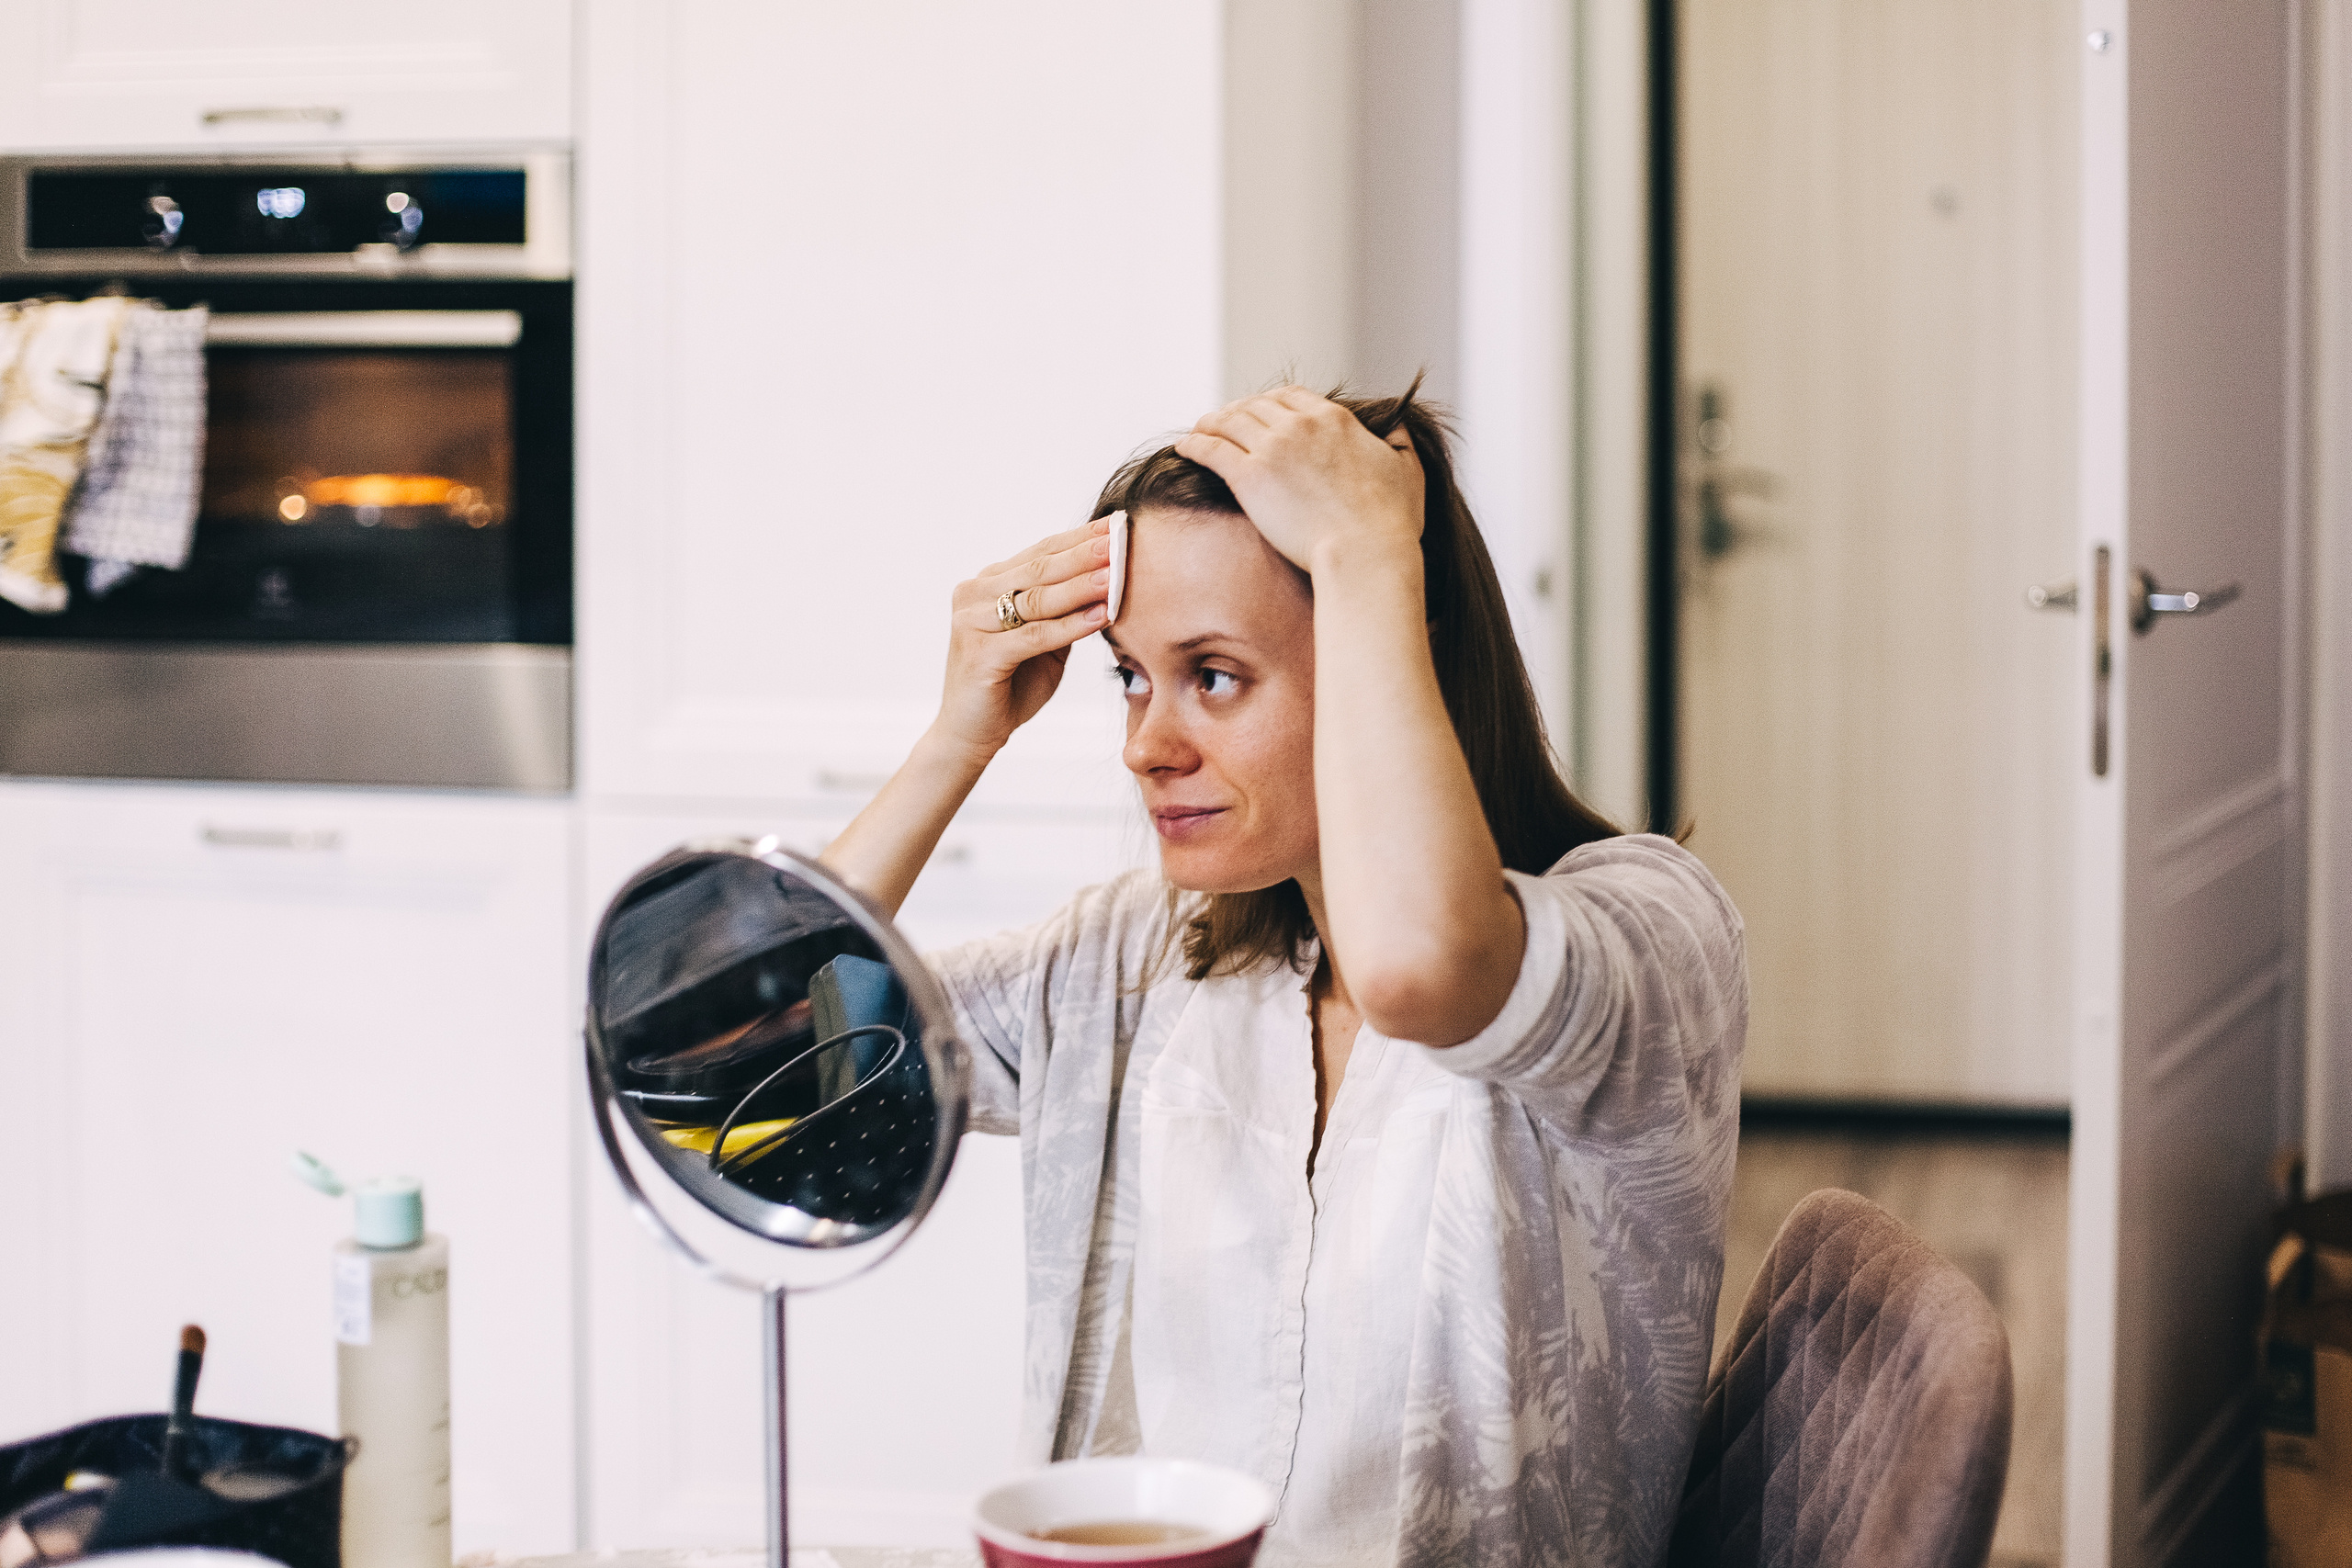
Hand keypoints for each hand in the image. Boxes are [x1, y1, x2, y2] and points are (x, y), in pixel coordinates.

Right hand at [933, 516, 1111, 758]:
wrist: (970, 733)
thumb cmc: (1009, 685)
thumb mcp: (1044, 641)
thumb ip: (1065, 611)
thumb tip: (1110, 580)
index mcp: (989, 584)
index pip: (1041, 552)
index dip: (1081, 537)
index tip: (1118, 524)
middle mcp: (975, 595)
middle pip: (1039, 568)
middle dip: (1084, 553)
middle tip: (1120, 539)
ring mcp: (972, 622)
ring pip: (1036, 598)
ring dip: (1081, 585)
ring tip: (1116, 573)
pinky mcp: (979, 654)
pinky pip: (1033, 635)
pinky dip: (1070, 625)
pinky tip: (1100, 615)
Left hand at [1173, 387, 1422, 572]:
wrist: (1365, 553)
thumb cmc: (1390, 524)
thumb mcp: (1408, 472)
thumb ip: (1401, 446)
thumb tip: (1399, 433)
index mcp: (1334, 420)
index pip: (1291, 396)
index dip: (1269, 402)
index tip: (1259, 411)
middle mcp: (1300, 425)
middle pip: (1254, 405)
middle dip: (1236, 410)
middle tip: (1221, 421)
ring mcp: (1272, 449)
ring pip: (1228, 421)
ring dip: (1209, 422)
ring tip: (1198, 430)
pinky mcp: (1250, 477)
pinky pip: (1211, 449)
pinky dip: (1195, 444)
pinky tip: (1185, 448)